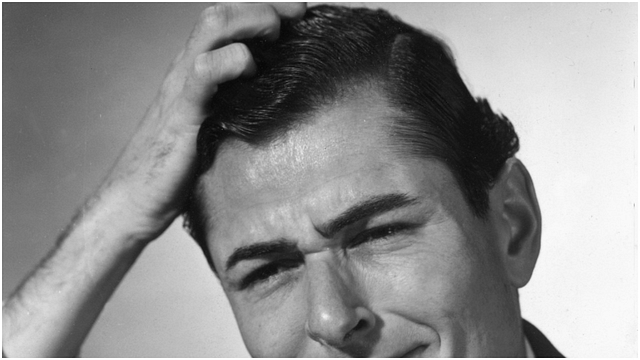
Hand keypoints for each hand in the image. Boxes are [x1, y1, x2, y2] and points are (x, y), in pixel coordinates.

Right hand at [2, 4, 306, 356]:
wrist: (134, 201)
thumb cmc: (176, 170)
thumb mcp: (213, 131)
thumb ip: (235, 110)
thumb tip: (278, 108)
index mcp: (196, 74)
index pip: (227, 24)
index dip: (264, 11)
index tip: (300, 14)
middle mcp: (187, 72)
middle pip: (222, 14)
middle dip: (264, 7)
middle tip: (297, 16)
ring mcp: (182, 89)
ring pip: (212, 28)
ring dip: (250, 21)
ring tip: (277, 35)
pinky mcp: (181, 114)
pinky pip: (203, 73)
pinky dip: (229, 61)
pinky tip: (249, 68)